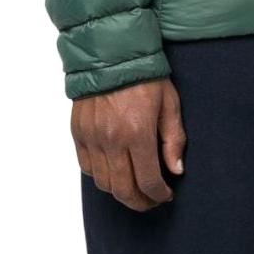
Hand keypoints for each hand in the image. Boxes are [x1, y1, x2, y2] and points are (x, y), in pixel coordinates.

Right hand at [71, 77, 186, 211]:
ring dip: (120, 191)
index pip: (148, 181)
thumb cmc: (144, 74)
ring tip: (134, 186)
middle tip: (151, 200)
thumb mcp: (169, 102)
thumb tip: (175, 171)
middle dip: (140, 202)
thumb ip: (174, 139)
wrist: (111, 51)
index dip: (159, 195)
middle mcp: (112, 139)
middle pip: (123, 190)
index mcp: (137, 132)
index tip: (166, 194)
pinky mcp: (78, 132)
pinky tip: (114, 170)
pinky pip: (86, 167)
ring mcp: (92, 137)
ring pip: (103, 183)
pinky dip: (100, 176)